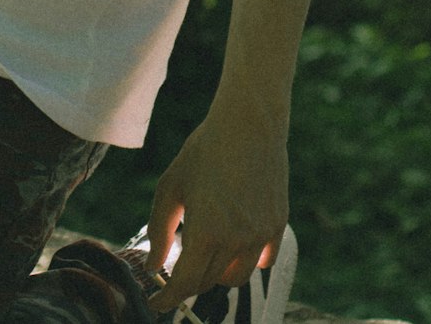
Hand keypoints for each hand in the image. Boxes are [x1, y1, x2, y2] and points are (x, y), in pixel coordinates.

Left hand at [145, 103, 287, 312]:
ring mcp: (260, 235)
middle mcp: (236, 240)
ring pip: (236, 276)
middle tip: (176, 266)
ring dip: (217, 272)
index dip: (168, 299)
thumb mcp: (172, 186)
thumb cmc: (203, 151)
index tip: (156, 304)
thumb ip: (160, 230)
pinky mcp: (278, 225)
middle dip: (189, 281)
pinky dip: (247, 261)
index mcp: (206, 231)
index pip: (186, 283)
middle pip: (209, 282)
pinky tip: (234, 245)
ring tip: (205, 251)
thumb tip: (153, 266)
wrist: (248, 125)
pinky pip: (263, 260)